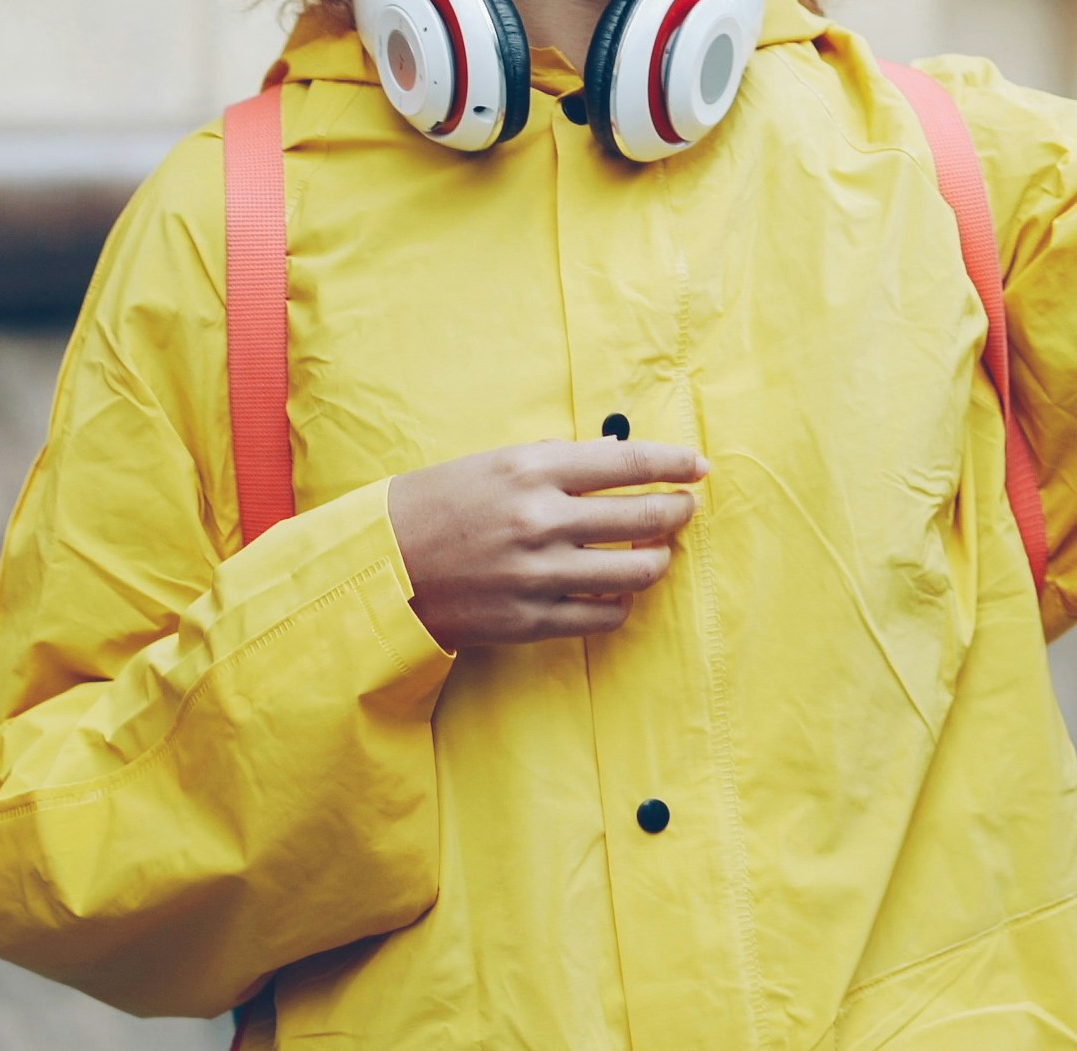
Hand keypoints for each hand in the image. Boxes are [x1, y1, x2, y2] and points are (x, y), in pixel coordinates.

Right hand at [387, 439, 706, 647]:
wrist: (377, 568)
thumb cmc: (433, 505)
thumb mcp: (492, 463)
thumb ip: (556, 462)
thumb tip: (616, 457)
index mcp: (532, 470)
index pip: (629, 462)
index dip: (674, 463)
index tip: (699, 466)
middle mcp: (542, 520)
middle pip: (644, 517)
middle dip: (677, 512)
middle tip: (686, 509)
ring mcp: (538, 574)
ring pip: (635, 572)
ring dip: (658, 561)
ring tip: (658, 553)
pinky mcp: (530, 620)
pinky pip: (603, 616)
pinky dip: (621, 603)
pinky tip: (618, 592)